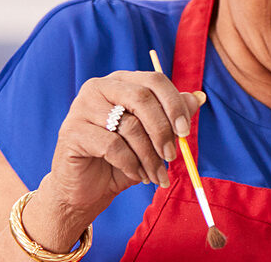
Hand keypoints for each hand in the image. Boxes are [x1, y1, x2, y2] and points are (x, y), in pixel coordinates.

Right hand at [36, 70, 204, 223]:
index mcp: (122, 81)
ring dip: (149, 156)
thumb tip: (199, 97)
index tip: (185, 131)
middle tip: (172, 156)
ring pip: (130, 126)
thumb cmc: (123, 159)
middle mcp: (99, 87)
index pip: (154, 80)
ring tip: (156, 174)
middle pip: (142, 98)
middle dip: (163, 130)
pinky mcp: (71, 131)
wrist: (87, 189)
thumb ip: (172, 116)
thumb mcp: (153, 137)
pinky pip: (112, 146)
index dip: (174, 105)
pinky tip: (136, 175)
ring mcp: (81, 108)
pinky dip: (131, 164)